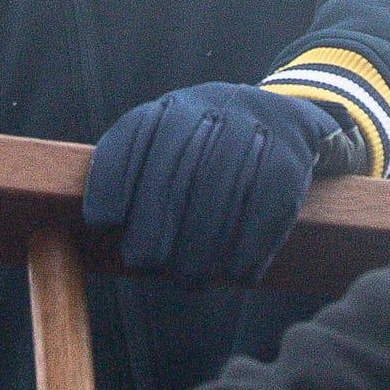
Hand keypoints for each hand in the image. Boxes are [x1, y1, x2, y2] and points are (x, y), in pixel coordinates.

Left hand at [84, 83, 342, 283]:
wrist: (282, 117)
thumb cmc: (206, 146)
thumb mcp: (166, 139)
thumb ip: (131, 170)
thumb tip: (101, 227)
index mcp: (169, 108)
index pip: (130, 141)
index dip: (113, 183)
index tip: (102, 224)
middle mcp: (207, 110)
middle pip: (173, 175)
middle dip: (153, 226)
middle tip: (144, 264)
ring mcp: (250, 132)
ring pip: (218, 195)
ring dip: (201, 249)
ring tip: (188, 281)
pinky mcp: (288, 160)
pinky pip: (265, 208)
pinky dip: (250, 247)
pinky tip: (238, 275)